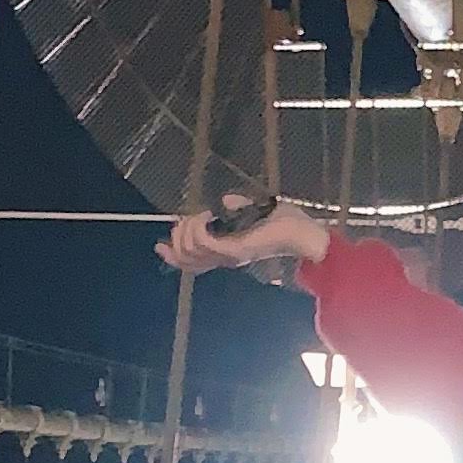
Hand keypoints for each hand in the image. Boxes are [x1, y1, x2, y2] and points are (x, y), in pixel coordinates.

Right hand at [159, 195, 329, 278]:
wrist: (303, 233)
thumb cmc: (284, 222)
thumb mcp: (252, 211)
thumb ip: (236, 207)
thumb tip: (223, 201)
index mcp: (226, 251)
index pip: (192, 261)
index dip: (172, 255)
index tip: (159, 245)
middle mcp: (224, 257)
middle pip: (185, 256)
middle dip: (177, 236)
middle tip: (186, 219)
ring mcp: (228, 255)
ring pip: (190, 248)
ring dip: (186, 228)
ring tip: (200, 215)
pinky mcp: (233, 249)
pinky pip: (202, 241)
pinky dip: (197, 226)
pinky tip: (205, 215)